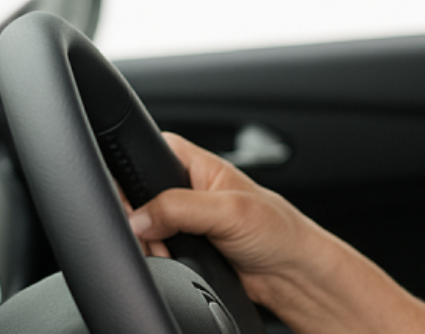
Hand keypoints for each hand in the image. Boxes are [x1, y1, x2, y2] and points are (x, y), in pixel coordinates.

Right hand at [129, 133, 424, 333]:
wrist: (291, 275)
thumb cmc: (279, 233)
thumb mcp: (229, 211)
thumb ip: (180, 207)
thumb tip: (139, 217)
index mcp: (199, 164)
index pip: (149, 149)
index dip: (133, 171)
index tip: (134, 199)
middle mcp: (189, 189)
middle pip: (138, 193)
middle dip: (140, 217)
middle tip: (157, 233)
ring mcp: (184, 220)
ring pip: (141, 226)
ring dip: (148, 242)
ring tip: (172, 250)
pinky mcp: (183, 247)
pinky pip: (153, 250)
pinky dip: (156, 258)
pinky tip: (174, 261)